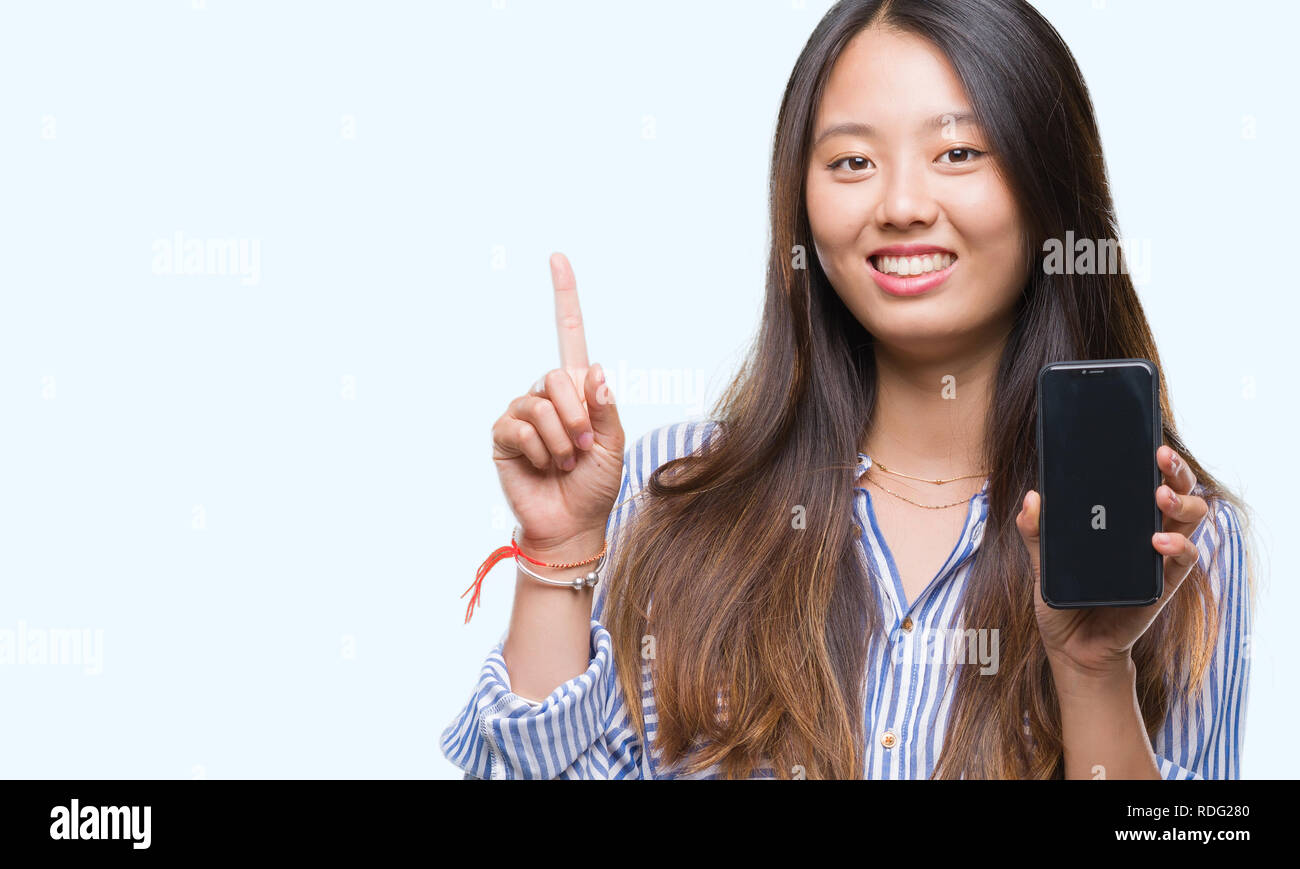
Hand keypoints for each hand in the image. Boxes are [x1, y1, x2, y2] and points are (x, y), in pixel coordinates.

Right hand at [490, 253, 625, 557]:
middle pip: (557, 375)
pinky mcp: (503, 436)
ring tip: (565, 462)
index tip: (557, 258)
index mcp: (577, 390)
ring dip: (561, 439)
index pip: (568, 335)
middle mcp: (546, 395)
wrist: (571, 524)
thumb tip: (593, 369)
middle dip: (577, 414)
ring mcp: (522, 414)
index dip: (564, 297)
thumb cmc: (594, 486)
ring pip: (540, 405)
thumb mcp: (614, 445)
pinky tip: (544, 466)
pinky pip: (519, 427)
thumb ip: (605, 408)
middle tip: (584, 447)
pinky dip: (539, 450)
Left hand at [1016, 445, 1208, 678]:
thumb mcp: (1041, 561)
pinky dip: (1176, 547)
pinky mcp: (1164, 583)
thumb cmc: (1063, 597)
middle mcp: (1147, 530)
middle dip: (1175, 469)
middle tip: (1160, 456)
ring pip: (1190, 519)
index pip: (1144, 479)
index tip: (1147, 437)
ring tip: (1161, 496)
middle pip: (1177, 490)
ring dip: (1181, 502)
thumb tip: (1032, 498)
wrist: (1073, 646)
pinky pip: (1184, 560)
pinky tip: (1158, 540)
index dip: (1152, 457)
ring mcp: (1159, 556)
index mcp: (1121, 518)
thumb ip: (1035, 530)